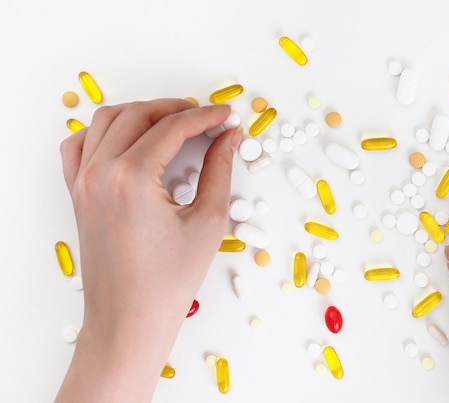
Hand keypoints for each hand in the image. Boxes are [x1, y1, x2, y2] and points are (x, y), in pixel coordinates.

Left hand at [56, 99, 241, 401]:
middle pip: (139, 115)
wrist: (129, 319)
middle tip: (205, 118)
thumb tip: (228, 138)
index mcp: (132, 178)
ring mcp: (83, 182)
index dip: (205, 116)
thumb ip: (219, 170)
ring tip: (172, 123)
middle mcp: (100, 173)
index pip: (173, 127)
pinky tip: (128, 139)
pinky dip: (104, 131)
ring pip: (107, 120)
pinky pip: (80, 145)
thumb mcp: (207, 222)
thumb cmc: (168, 281)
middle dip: (176, 109)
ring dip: (142, 113)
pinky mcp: (78, 194)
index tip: (225, 116)